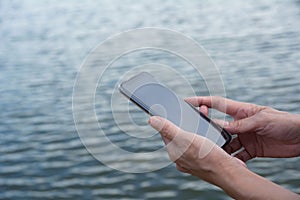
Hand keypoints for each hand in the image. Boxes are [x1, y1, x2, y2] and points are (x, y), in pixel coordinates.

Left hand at [148, 116, 244, 183]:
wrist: (229, 173)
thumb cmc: (207, 157)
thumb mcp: (185, 138)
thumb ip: (168, 128)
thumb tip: (151, 120)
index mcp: (174, 153)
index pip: (166, 134)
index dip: (168, 121)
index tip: (172, 111)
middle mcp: (182, 158)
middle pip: (180, 135)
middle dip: (185, 122)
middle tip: (192, 112)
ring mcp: (194, 160)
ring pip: (192, 138)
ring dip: (197, 127)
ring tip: (203, 118)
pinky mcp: (205, 160)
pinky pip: (202, 144)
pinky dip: (206, 135)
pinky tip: (211, 131)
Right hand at [185, 96, 299, 161]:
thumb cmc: (284, 121)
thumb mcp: (262, 120)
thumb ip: (241, 124)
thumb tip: (222, 127)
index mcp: (241, 111)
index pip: (217, 104)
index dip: (202, 101)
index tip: (187, 101)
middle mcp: (240, 124)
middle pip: (218, 125)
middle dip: (208, 128)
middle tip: (196, 133)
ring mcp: (244, 136)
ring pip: (226, 142)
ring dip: (220, 147)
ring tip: (213, 152)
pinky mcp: (251, 149)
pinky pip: (237, 155)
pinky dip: (233, 160)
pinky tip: (228, 163)